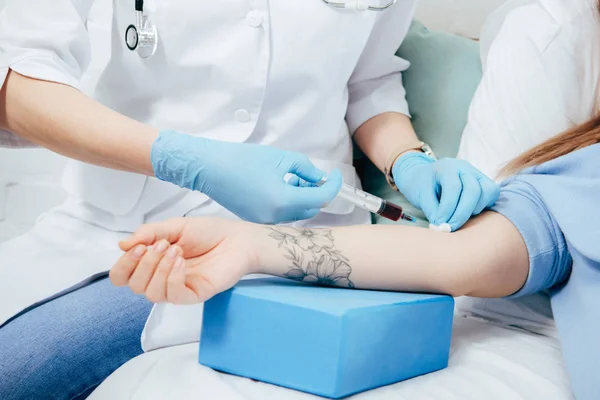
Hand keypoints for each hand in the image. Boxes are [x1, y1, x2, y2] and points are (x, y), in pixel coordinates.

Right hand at [109, 218, 257, 303]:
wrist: (237, 238)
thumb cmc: (209, 232)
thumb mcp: (174, 226)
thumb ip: (149, 233)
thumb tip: (123, 245)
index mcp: (153, 263)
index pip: (123, 276)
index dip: (123, 265)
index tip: (136, 247)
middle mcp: (162, 279)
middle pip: (134, 286)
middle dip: (143, 264)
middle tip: (162, 245)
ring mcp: (178, 288)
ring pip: (151, 294)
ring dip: (159, 269)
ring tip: (176, 251)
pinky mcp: (195, 295)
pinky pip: (174, 296)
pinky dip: (173, 278)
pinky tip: (181, 262)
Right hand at [150, 131, 341, 223]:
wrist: (211, 168)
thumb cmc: (242, 159)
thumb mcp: (281, 158)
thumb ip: (305, 168)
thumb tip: (318, 177)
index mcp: (284, 200)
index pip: (321, 197)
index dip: (333, 185)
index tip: (335, 176)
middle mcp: (276, 216)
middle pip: (311, 209)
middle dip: (318, 192)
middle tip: (314, 176)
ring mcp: (265, 221)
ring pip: (296, 213)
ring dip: (302, 198)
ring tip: (295, 178)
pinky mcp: (257, 220)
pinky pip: (281, 215)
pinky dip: (288, 203)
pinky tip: (281, 186)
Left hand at [392, 153, 499, 230]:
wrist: (426, 177)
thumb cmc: (422, 186)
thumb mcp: (420, 197)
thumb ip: (432, 211)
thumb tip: (443, 228)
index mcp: (446, 167)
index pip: (453, 187)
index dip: (448, 208)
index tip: (440, 224)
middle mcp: (464, 167)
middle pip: (473, 189)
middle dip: (462, 213)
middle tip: (450, 228)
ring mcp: (477, 173)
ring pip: (487, 191)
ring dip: (474, 210)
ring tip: (458, 218)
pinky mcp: (484, 182)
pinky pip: (492, 193)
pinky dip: (483, 205)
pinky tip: (469, 213)